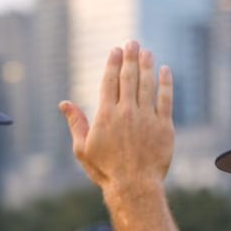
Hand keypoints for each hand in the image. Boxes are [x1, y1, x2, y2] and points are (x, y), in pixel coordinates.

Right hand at [60, 41, 174, 192]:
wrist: (134, 187)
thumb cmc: (105, 170)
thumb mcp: (83, 149)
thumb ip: (75, 123)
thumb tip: (64, 103)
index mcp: (106, 116)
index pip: (109, 82)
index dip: (113, 63)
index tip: (116, 50)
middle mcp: (127, 113)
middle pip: (128, 78)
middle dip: (130, 57)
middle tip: (132, 42)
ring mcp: (147, 119)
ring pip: (147, 85)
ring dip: (146, 65)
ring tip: (146, 52)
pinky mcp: (164, 127)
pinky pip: (165, 100)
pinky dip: (165, 83)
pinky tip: (165, 70)